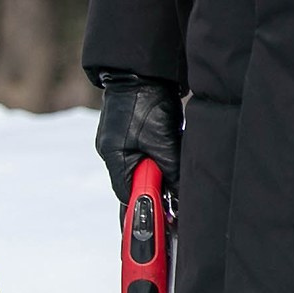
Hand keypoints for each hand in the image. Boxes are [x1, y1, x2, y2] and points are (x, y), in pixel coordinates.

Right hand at [95, 73, 182, 204]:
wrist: (141, 69)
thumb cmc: (146, 102)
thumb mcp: (163, 141)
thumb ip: (171, 171)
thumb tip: (180, 197)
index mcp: (114, 158)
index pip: (127, 195)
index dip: (144, 208)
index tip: (160, 223)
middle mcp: (113, 152)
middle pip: (131, 185)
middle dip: (148, 197)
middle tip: (166, 217)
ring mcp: (119, 142)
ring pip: (138, 170)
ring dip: (155, 178)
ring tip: (172, 189)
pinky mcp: (131, 132)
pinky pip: (141, 156)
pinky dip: (154, 163)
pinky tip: (167, 165)